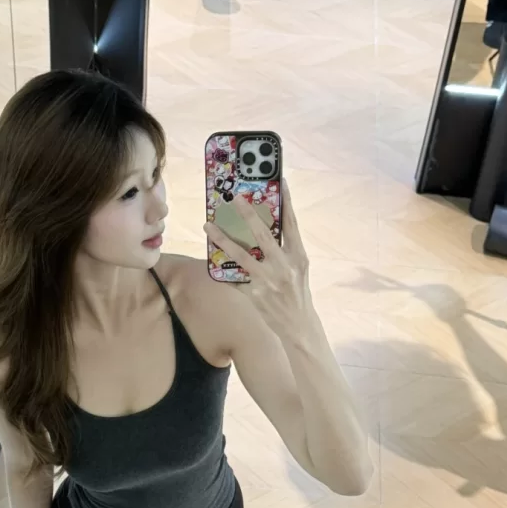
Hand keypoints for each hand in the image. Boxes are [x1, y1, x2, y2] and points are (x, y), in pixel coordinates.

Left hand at [204, 179, 310, 326]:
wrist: (297, 326)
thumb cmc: (297, 293)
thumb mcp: (298, 268)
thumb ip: (285, 249)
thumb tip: (265, 226)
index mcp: (298, 256)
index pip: (292, 224)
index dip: (287, 202)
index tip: (279, 182)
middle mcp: (283, 266)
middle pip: (263, 234)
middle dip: (247, 214)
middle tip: (234, 199)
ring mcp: (267, 280)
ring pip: (241, 254)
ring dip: (222, 238)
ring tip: (207, 226)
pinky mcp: (254, 294)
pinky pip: (234, 277)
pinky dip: (222, 269)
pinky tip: (211, 258)